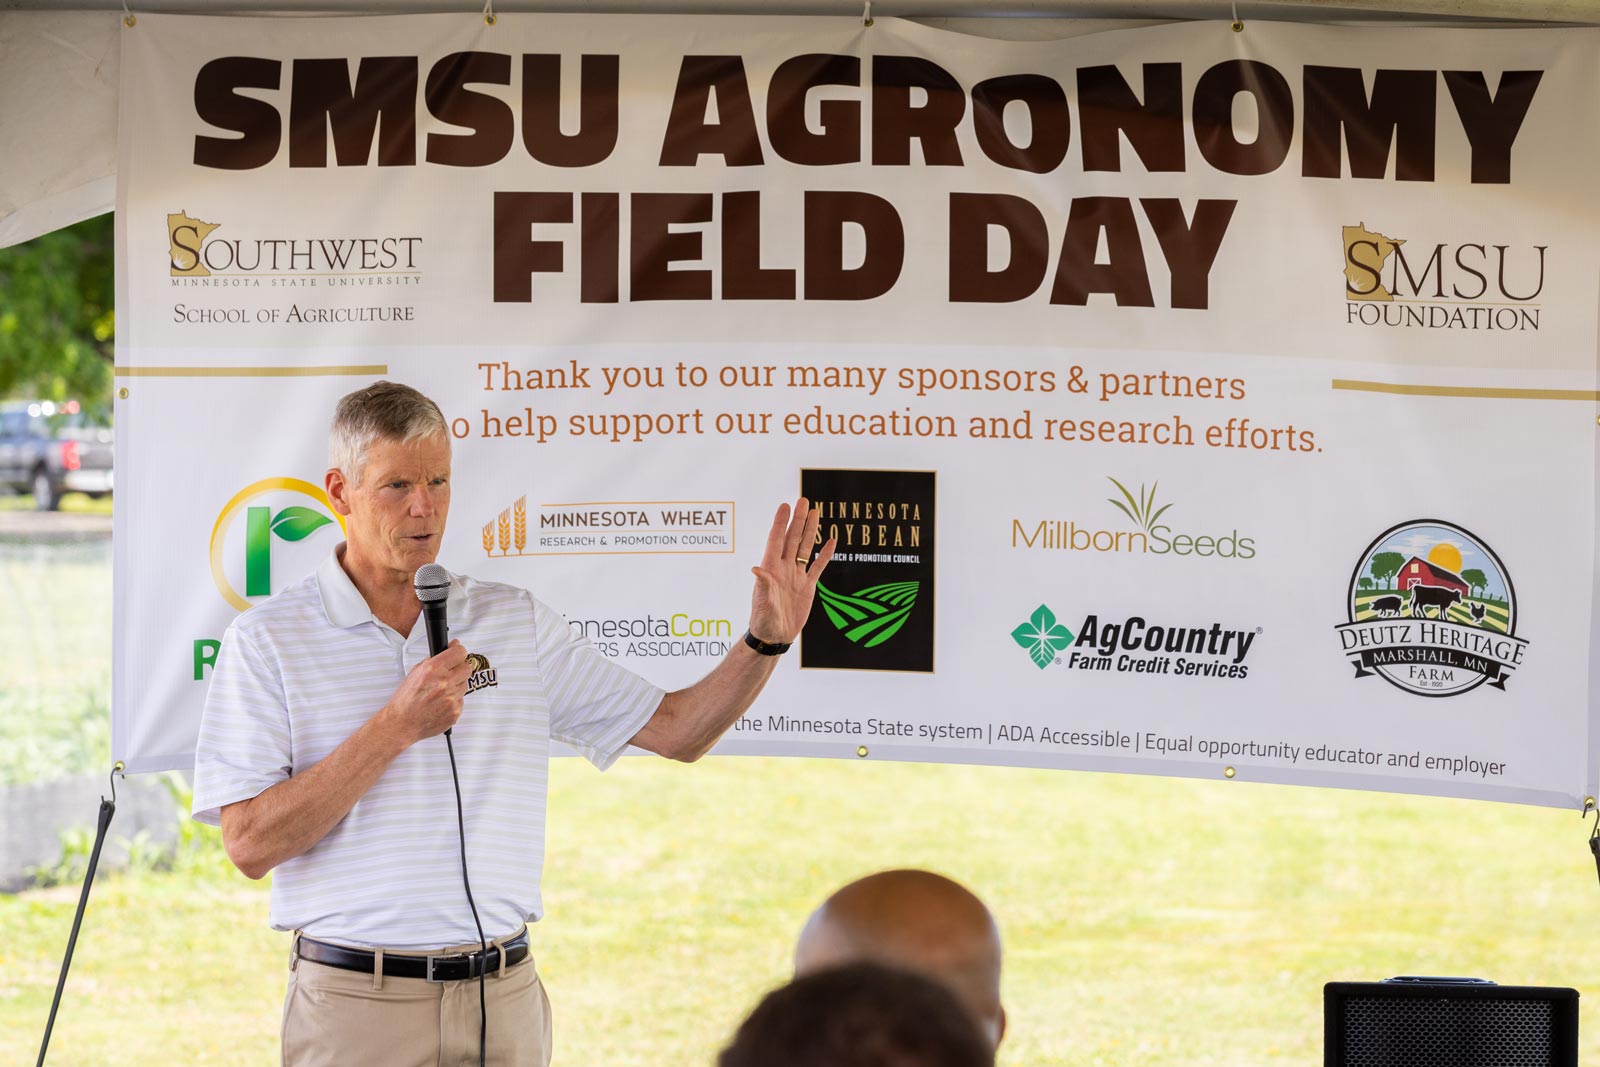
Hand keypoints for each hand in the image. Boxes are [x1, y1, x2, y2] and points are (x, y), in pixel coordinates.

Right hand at [380, 639, 470, 744]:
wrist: (402, 723)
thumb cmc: (405, 699)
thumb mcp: (416, 672)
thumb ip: (436, 658)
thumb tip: (453, 646)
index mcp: (433, 670)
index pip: (460, 652)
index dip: (458, 652)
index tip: (457, 654)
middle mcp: (444, 683)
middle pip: (467, 668)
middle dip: (459, 668)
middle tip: (450, 673)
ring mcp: (451, 698)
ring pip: (465, 684)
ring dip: (456, 685)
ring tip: (441, 691)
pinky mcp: (455, 712)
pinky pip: (462, 700)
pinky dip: (454, 700)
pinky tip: (441, 702)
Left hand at [749, 497, 836, 644]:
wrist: (775, 636)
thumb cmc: (763, 620)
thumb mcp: (761, 603)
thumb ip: (762, 585)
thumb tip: (756, 569)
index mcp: (771, 569)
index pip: (776, 540)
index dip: (780, 523)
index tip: (785, 506)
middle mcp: (783, 568)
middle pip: (792, 538)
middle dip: (797, 520)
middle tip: (803, 501)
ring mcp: (796, 576)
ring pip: (805, 548)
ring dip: (810, 530)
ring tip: (815, 512)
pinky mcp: (807, 586)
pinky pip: (817, 566)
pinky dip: (824, 554)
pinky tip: (830, 540)